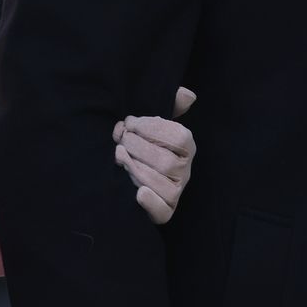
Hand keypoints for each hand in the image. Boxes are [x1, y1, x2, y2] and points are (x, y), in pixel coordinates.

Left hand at [113, 87, 196, 224]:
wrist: (123, 171)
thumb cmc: (140, 142)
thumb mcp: (151, 121)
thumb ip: (168, 104)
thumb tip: (187, 96)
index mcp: (185, 146)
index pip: (178, 136)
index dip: (151, 128)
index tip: (128, 122)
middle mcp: (184, 170)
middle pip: (167, 161)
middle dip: (138, 147)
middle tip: (119, 139)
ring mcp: (175, 192)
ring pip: (162, 183)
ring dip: (136, 168)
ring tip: (118, 155)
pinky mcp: (164, 211)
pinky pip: (163, 211)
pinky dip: (151, 203)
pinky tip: (137, 193)